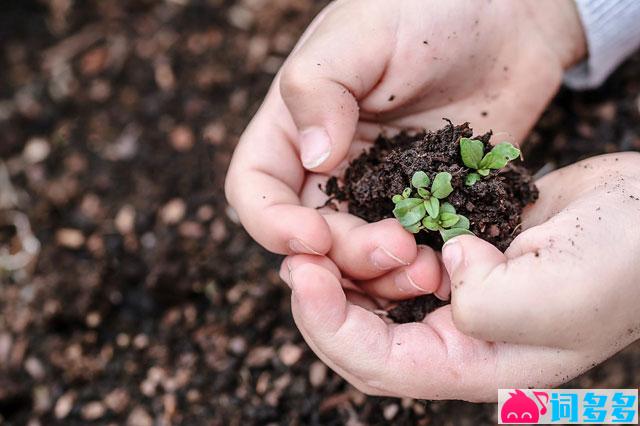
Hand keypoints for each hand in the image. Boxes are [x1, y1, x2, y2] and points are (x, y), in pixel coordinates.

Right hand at [225, 0, 585, 294]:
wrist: (510, 16)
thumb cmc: (429, 8)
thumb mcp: (364, 33)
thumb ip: (320, 88)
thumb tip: (313, 160)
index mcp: (296, 126)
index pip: (256, 189)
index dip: (271, 224)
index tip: (312, 238)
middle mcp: (331, 166)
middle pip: (311, 236)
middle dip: (343, 255)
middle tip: (394, 249)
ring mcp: (381, 189)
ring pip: (360, 255)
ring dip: (382, 274)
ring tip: (425, 267)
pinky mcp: (428, 202)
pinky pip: (414, 248)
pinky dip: (423, 267)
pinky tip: (448, 265)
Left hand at [279, 153, 639, 400]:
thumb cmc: (623, 262)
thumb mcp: (557, 295)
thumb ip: (486, 301)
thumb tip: (446, 269)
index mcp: (475, 364)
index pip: (378, 363)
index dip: (329, 325)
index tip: (302, 274)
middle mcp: (458, 338)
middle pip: (364, 336)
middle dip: (322, 301)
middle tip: (295, 255)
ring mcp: (457, 297)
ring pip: (375, 298)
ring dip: (343, 272)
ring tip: (318, 237)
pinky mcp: (460, 257)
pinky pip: (399, 260)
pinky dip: (372, 246)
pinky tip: (358, 221)